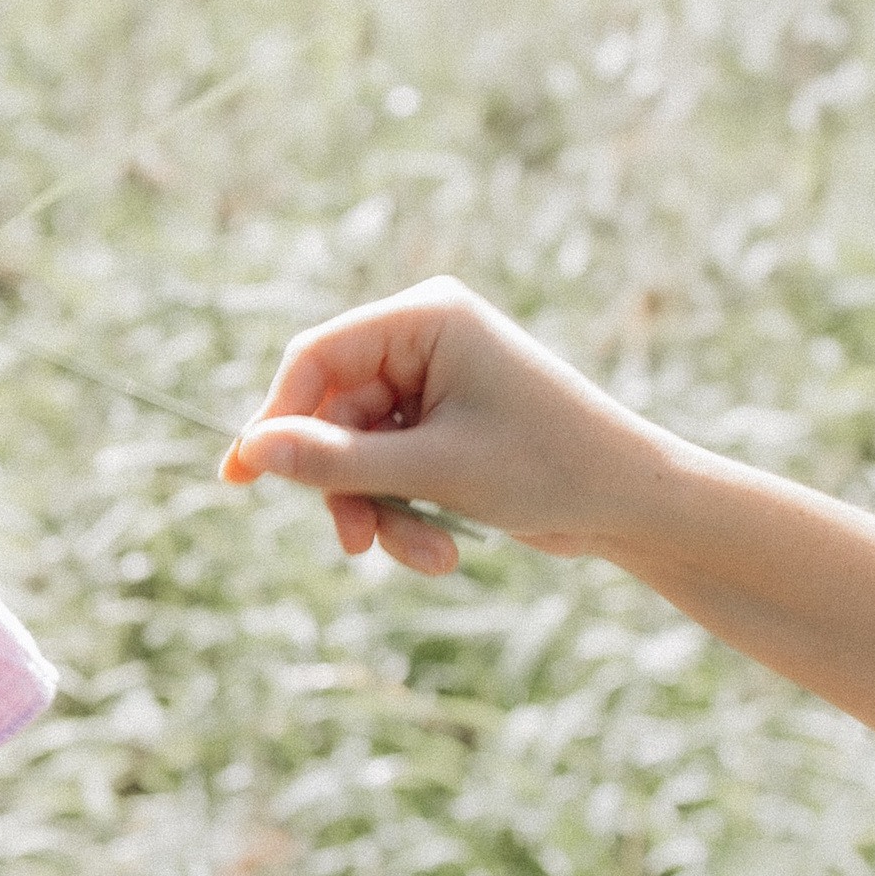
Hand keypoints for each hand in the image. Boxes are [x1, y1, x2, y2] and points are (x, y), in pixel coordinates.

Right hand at [220, 276, 666, 570]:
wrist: (634, 503)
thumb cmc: (548, 468)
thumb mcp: (432, 471)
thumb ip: (336, 461)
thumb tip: (250, 451)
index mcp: (425, 318)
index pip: (317, 358)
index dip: (274, 417)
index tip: (240, 477)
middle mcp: (424, 339)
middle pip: (332, 413)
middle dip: (347, 487)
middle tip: (355, 544)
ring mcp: (434, 383)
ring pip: (358, 452)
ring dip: (380, 511)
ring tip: (425, 557)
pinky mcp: (443, 426)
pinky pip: (388, 469)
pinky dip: (404, 514)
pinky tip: (439, 551)